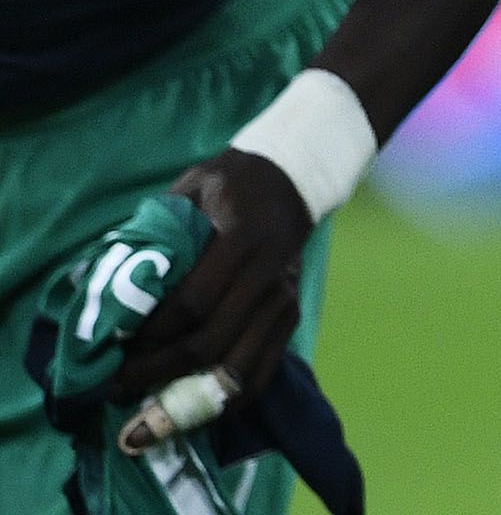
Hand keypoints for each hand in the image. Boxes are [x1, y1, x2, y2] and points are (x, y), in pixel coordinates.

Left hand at [113, 152, 312, 402]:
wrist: (289, 181)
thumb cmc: (227, 186)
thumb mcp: (189, 191)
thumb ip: (157, 233)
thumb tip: (111, 286)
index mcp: (242, 238)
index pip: (192, 302)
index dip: (149, 336)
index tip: (111, 353)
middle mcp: (269, 275)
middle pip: (211, 342)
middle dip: (157, 373)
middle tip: (115, 390)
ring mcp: (284, 300)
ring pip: (238, 368)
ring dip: (189, 400)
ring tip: (148, 418)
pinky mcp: (290, 317)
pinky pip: (261, 373)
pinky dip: (225, 402)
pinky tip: (190, 413)